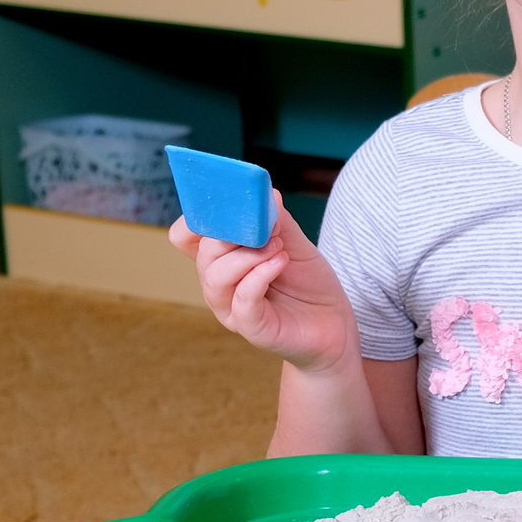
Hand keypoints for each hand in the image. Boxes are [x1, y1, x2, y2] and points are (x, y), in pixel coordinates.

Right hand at [169, 190, 357, 371]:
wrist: (334, 325)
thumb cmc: (309, 284)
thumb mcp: (294, 244)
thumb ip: (276, 221)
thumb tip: (266, 193)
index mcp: (221, 260)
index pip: (186, 236)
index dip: (198, 217)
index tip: (226, 200)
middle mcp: (219, 285)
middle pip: (203, 252)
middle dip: (233, 233)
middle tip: (267, 228)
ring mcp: (231, 308)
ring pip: (216, 276)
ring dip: (249, 255)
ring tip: (279, 249)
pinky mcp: (251, 328)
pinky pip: (242, 299)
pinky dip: (260, 275)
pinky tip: (280, 262)